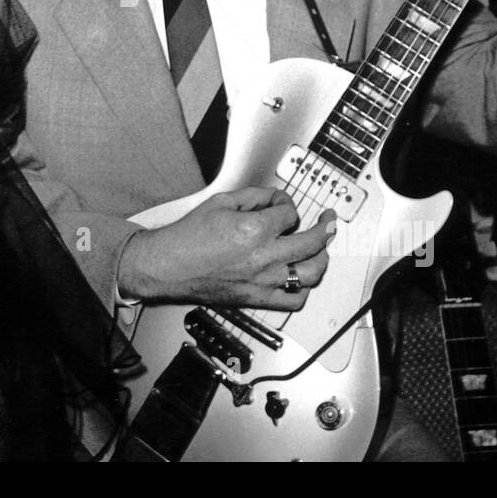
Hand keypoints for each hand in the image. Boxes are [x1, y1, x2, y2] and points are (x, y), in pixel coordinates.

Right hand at [119, 188, 336, 309]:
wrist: (168, 267)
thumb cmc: (188, 238)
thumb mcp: (220, 202)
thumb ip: (253, 197)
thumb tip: (274, 198)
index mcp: (254, 230)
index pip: (289, 213)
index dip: (287, 203)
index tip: (280, 203)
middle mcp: (264, 257)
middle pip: (312, 242)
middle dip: (325, 227)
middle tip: (328, 221)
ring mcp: (263, 281)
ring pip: (312, 273)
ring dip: (322, 259)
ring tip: (322, 250)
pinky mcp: (257, 299)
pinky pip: (294, 300)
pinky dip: (304, 289)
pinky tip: (302, 278)